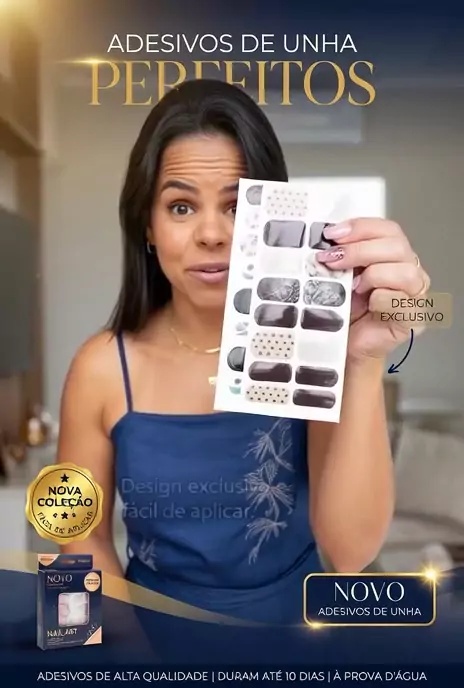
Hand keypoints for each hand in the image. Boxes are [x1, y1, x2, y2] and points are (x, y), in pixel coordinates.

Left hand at [316, 218, 430, 362]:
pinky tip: (367, 305)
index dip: (361, 228)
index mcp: (394, 255)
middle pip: (396, 246)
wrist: (346, 345)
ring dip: (373, 276)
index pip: (388, 229)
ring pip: (405, 272)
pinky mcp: (413, 319)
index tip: (332, 234)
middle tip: (332, 260)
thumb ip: (342, 254)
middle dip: (359, 250)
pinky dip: (379, 300)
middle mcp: (409, 270)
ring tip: (353, 288)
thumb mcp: (341, 274)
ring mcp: (415, 295)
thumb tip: (327, 240)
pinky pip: (401, 302)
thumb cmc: (346, 310)